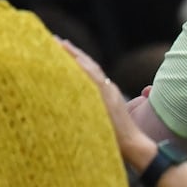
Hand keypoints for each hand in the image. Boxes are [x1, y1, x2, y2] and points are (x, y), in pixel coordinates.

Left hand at [61, 39, 154, 166]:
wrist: (134, 146)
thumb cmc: (117, 140)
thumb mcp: (100, 120)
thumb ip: (90, 111)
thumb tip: (71, 111)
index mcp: (104, 92)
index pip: (87, 69)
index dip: (73, 58)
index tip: (58, 47)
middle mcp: (106, 88)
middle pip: (86, 64)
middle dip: (69, 51)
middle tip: (52, 40)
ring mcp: (107, 92)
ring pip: (88, 67)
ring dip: (73, 54)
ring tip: (57, 44)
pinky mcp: (107, 97)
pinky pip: (93, 78)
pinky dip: (82, 67)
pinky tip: (70, 59)